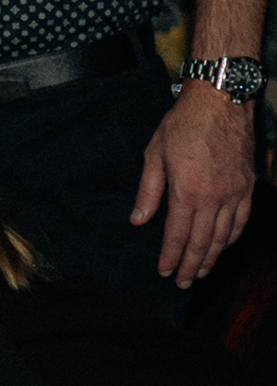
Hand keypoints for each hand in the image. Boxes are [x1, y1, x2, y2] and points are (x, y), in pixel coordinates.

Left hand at [132, 80, 257, 286]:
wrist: (221, 102)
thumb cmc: (183, 125)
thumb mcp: (154, 154)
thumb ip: (148, 192)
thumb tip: (138, 221)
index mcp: (187, 191)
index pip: (178, 235)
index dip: (171, 256)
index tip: (163, 272)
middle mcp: (215, 197)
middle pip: (203, 241)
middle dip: (191, 265)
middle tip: (182, 283)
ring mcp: (236, 192)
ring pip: (225, 235)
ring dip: (213, 256)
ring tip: (201, 272)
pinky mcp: (248, 186)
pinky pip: (242, 219)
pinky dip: (232, 237)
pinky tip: (224, 246)